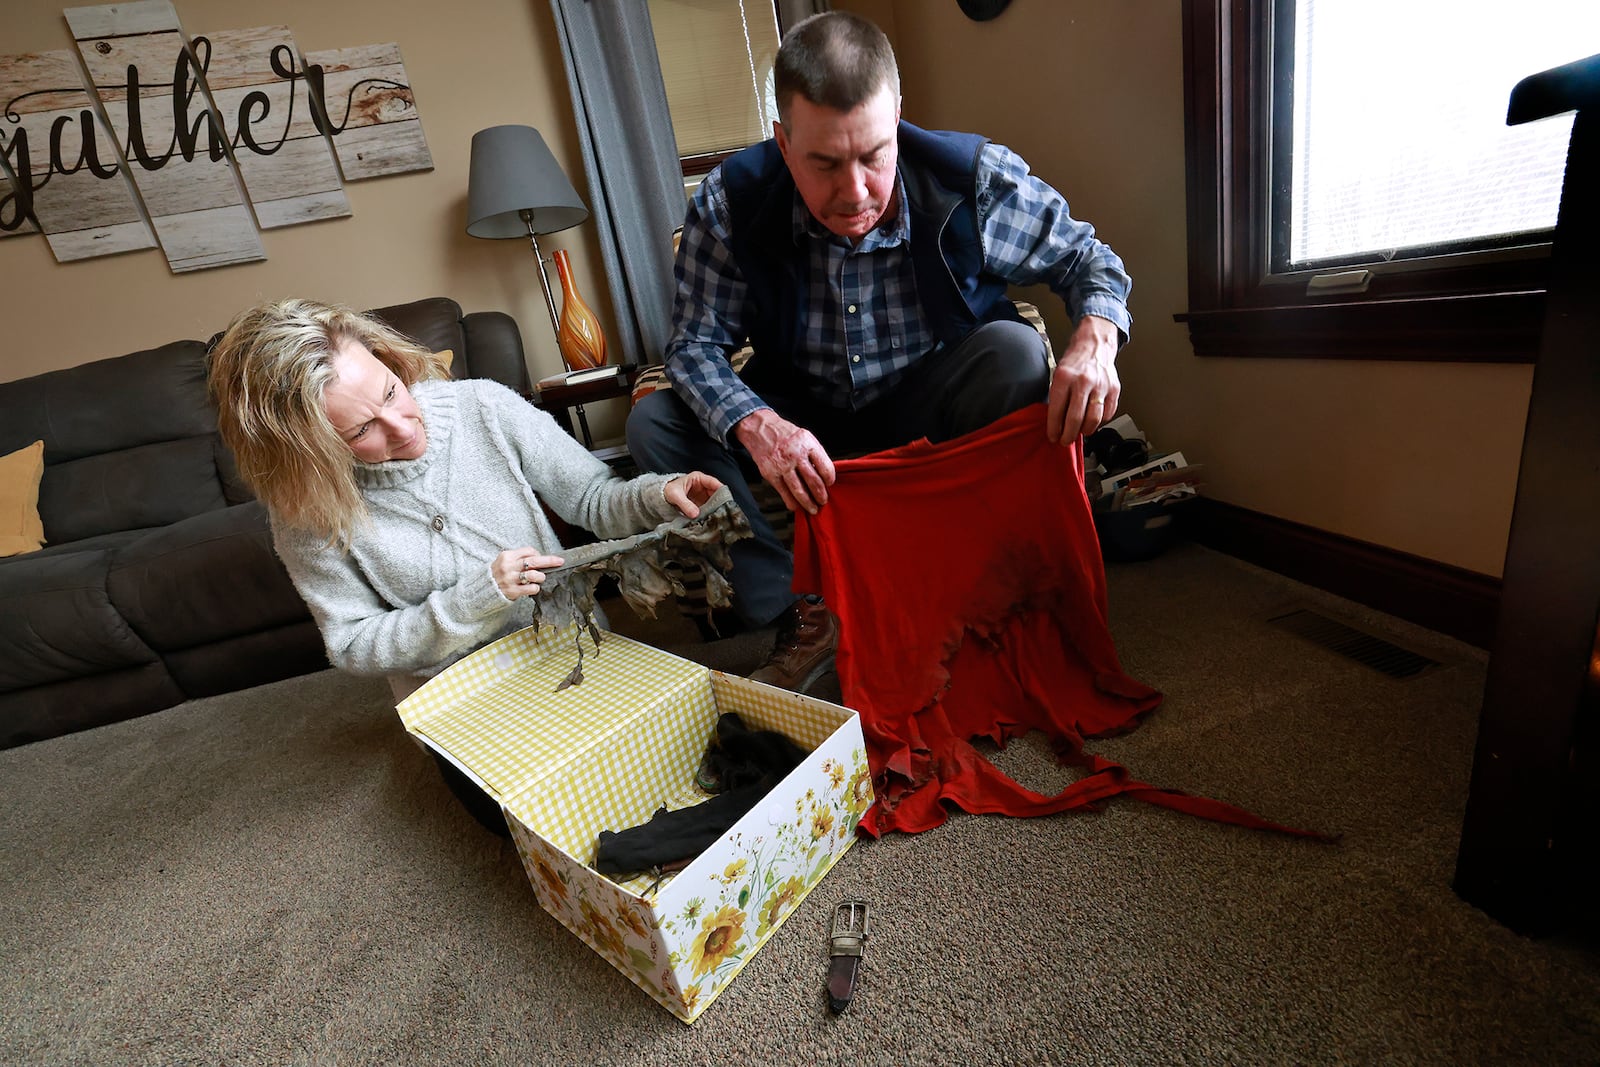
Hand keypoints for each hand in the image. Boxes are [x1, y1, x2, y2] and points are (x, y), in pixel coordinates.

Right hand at [493, 549, 563, 600]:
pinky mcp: (513, 591)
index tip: (541, 558)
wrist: (484, 589)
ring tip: (540, 578)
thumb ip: (519, 558)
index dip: (538, 554)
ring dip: (541, 576)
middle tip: (560, 561)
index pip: (529, 551)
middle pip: (534, 561)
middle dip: (550, 561)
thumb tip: (540, 558)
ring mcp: (510, 579)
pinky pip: (531, 588)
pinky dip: (536, 587)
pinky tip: (533, 587)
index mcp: (507, 556)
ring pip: (534, 575)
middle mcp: (508, 567)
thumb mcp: (505, 561)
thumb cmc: (498, 573)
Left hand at [664, 471, 723, 517]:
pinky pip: (708, 509)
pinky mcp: (700, 505)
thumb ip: (685, 504)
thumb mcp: (675, 495)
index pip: (713, 482)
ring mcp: (703, 497)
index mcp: (698, 479)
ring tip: (716, 516)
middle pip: (716, 493)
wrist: (660, 497)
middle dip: (719, 502)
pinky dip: (709, 514)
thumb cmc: (667, 491)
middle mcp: (703, 487)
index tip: (725, 498)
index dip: (720, 489)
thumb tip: (695, 514)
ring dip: (715, 509)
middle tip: (721, 510)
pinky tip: (710, 519)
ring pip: (713, 502)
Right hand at [734, 408, 835, 514]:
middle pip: (813, 481)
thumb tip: (823, 475)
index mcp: (807, 444)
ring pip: (799, 490)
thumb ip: (814, 454)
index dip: (830, 479)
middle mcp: (795, 455)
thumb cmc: (785, 434)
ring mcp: (782, 465)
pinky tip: (796, 506)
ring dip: (808, 502)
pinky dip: (791, 502)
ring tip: (813, 508)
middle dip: (820, 494)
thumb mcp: (804, 437)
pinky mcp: (771, 474)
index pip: (825, 467)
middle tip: (823, 500)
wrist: (760, 429)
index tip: (830, 484)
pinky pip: (784, 492)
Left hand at [1046, 314, 1121, 444]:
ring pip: (1094, 419)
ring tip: (1079, 433)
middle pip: (1076, 418)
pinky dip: (1100, 422)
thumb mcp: (1058, 375)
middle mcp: (1083, 382)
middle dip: (1069, 435)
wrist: (1094, 344)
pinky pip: (1108, 413)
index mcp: (1065, 378)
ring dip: (1085, 431)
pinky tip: (1092, 421)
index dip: (1054, 428)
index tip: (1053, 436)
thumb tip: (1056, 422)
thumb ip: (1058, 397)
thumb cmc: (1074, 361)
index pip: (1057, 411)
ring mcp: (1101, 386)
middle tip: (1065, 440)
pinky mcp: (1114, 389)